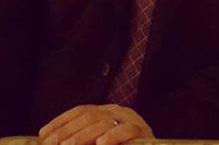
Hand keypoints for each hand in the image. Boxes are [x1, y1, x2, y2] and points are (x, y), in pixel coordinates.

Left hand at [38, 104, 153, 144]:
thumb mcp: (99, 142)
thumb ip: (84, 140)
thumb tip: (53, 142)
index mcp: (108, 112)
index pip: (82, 110)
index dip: (62, 121)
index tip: (43, 134)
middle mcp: (118, 111)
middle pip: (90, 115)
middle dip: (67, 130)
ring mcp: (131, 120)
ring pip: (104, 122)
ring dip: (83, 136)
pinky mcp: (142, 131)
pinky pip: (126, 131)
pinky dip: (113, 137)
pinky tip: (100, 144)